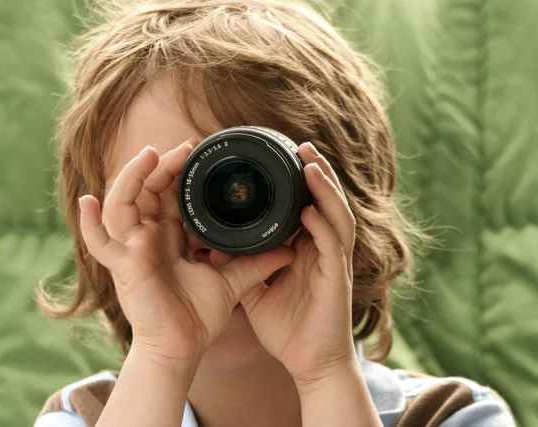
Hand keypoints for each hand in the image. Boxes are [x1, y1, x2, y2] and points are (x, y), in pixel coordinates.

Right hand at [78, 140, 293, 367]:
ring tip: (149, 155)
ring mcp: (131, 251)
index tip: (198, 151)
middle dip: (162, 166)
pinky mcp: (122, 268)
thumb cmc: (198, 316)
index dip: (179, 171)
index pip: (169, 195)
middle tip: (185, 148)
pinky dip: (88, 223)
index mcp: (170, 236)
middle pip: (146, 191)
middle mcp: (148, 238)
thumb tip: (290, 250)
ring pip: (122, 204)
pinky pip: (99, 243)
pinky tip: (87, 201)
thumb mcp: (231, 282)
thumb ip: (255, 263)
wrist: (182, 349)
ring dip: (132, 178)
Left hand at [239, 142, 356, 386]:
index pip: (308, 207)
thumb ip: (242, 268)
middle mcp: (324, 251)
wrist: (310, 366)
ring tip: (310, 162)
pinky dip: (323, 224)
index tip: (284, 158)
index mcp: (307, 251)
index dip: (301, 182)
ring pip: (337, 215)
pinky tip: (310, 209)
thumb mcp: (256, 292)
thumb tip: (215, 249)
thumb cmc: (288, 330)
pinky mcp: (337, 280)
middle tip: (302, 146)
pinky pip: (333, 245)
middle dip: (317, 172)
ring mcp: (334, 264)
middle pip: (327, 203)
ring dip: (325, 188)